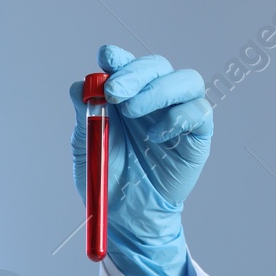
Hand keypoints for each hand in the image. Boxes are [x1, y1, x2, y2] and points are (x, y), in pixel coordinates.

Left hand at [71, 44, 212, 275]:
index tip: (106, 57)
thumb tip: (77, 87)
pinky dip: (177, 117)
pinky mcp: (197, 134)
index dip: (120, 58)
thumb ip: (84, 117)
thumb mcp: (87, 150)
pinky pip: (199, 111)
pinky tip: (156, 137)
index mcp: (127, 98)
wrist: (127, 218)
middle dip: (135, 73)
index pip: (128, 66)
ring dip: (157, 90)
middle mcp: (155, 100)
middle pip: (157, 66)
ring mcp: (179, 114)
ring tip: (131, 112)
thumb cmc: (107, 182)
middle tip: (114, 92)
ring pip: (186, 80)